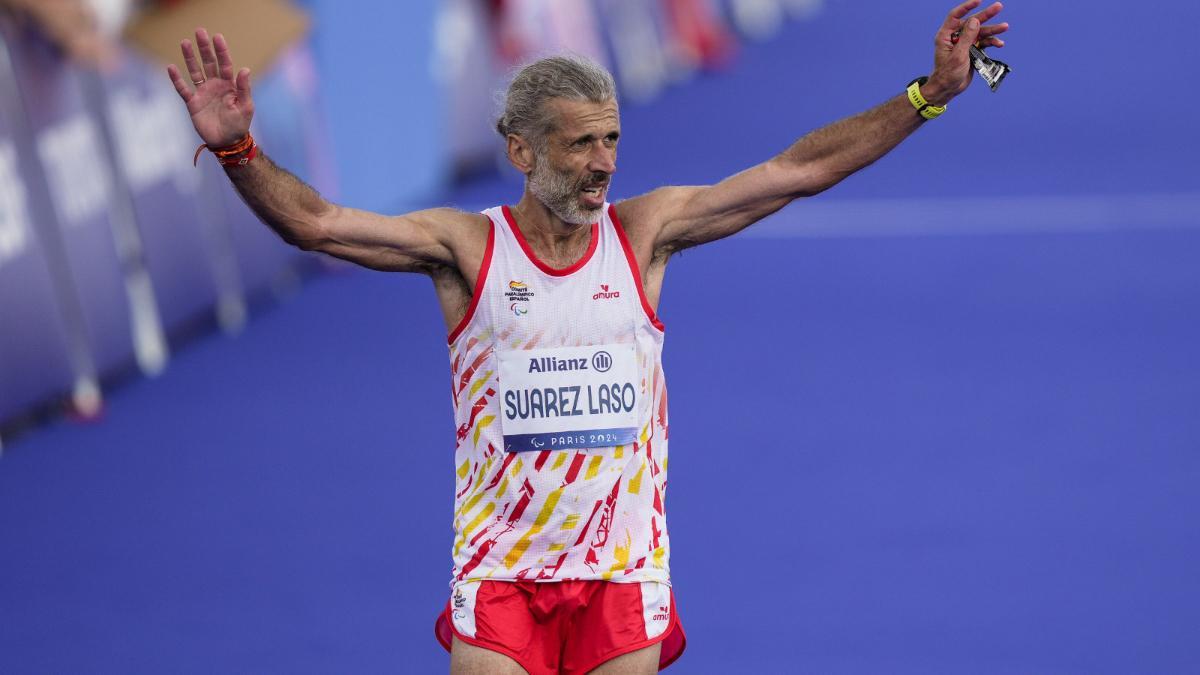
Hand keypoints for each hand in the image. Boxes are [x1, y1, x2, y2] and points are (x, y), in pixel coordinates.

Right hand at [166, 28, 252, 147]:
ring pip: (195, 72)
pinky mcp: (193, 103)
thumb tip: (245, 69)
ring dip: (190, 58)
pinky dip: (177, 79)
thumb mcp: (246, 107)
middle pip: (208, 63)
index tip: (217, 37)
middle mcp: (215, 85)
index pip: (225, 64)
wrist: (227, 142)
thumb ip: (244, 89)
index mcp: (229, 85)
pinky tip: (171, 67)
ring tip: (184, 42)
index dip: (221, 51)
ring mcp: (203, 93)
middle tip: (199, 31)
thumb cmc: (240, 125)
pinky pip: (183, 89)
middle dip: (204, 48)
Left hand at [924, 1, 1008, 104]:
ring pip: (980, 33)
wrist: (948, 89)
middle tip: (999, 6)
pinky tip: (999, 44)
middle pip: (972, 22)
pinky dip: (991, 43)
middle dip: (986, 15)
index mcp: (946, 36)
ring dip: (992, 30)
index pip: (955, 16)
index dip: (966, 7)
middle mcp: (955, 38)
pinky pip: (983, 43)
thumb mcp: (958, 55)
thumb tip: (974, 20)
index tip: (979, 1)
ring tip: (1005, 27)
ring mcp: (964, 44)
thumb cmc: (947, 74)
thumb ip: (967, 37)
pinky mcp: (971, 51)